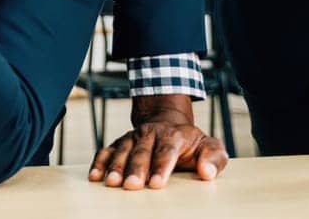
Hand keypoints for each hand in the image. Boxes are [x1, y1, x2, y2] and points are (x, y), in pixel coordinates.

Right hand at [89, 95, 227, 188]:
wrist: (166, 121)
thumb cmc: (190, 143)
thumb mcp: (209, 146)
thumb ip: (214, 158)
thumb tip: (207, 172)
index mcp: (173, 135)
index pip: (166, 151)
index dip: (161, 167)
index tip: (157, 184)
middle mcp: (150, 134)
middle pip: (141, 152)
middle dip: (136, 169)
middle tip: (132, 186)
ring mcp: (133, 138)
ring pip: (122, 151)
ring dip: (115, 166)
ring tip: (111, 182)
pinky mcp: (120, 143)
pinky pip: (106, 151)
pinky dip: (99, 162)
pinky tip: (94, 176)